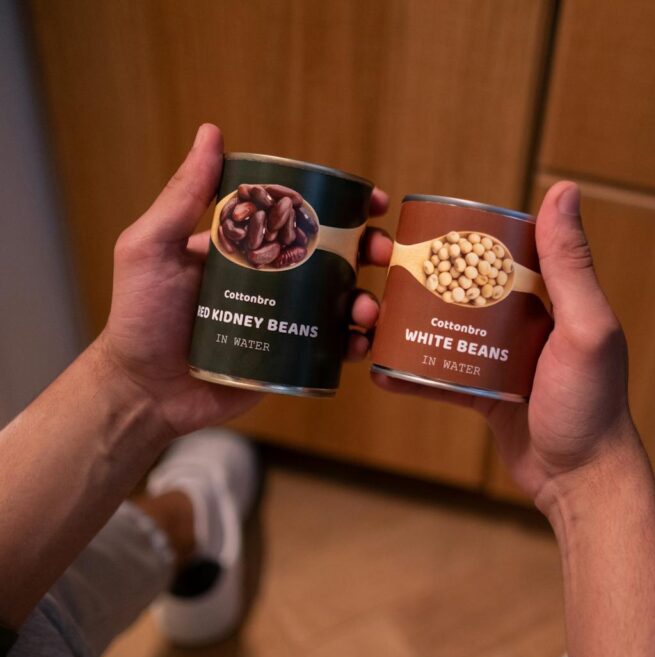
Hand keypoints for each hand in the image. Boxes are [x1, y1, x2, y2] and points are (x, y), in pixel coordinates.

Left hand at [96, 124, 392, 435]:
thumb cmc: (139, 317)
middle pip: (335, 258)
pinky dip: (355, 344)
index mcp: (248, 248)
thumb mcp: (152, 247)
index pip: (302, 217)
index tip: (372, 203)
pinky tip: (359, 343)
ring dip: (367, 300)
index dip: (342, 208)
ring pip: (342, 303)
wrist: (143, 392)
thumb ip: (182, 196)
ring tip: (365, 309)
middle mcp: (273, 281)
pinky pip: (333, 349)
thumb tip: (211, 133)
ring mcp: (285, 320)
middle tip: (381, 253)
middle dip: (369, 251)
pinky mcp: (291, 360)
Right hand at [374, 181, 640, 502]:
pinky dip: (410, 371)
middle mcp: (524, 319)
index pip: (498, 248)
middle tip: (376, 265)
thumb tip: (564, 188)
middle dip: (416, 273)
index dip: (457, 232)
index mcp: (549, 295)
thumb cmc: (592, 402)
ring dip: (404, 319)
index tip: (414, 223)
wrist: (581, 479)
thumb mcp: (585, 327)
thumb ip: (570, 264)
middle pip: (461, 285)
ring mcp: (501, 357)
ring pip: (444, 327)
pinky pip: (440, 375)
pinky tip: (377, 364)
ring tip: (368, 315)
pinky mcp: (484, 394)